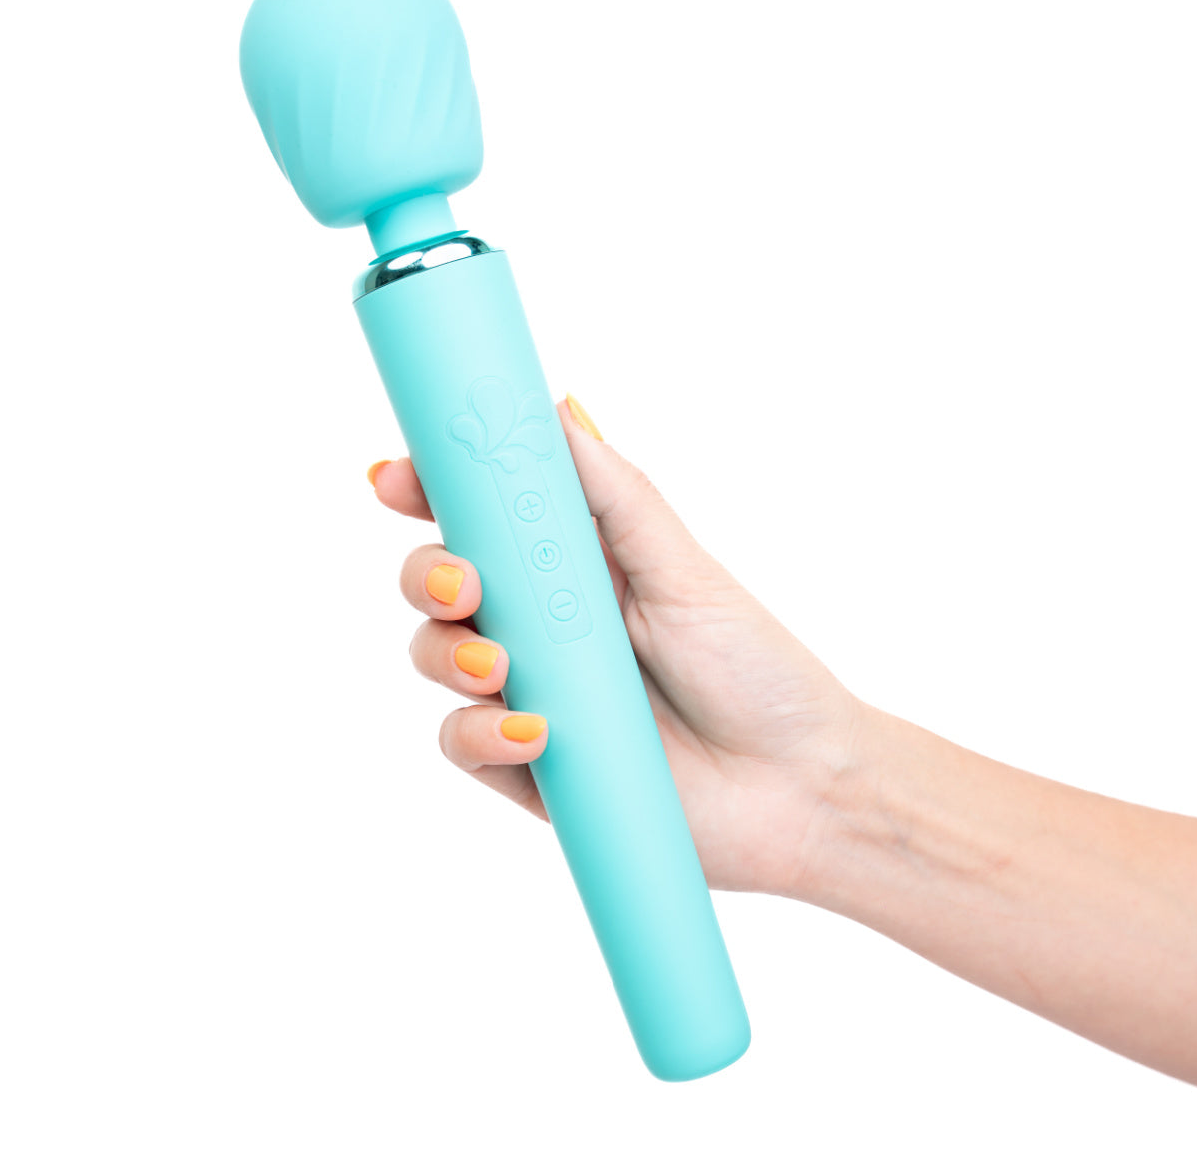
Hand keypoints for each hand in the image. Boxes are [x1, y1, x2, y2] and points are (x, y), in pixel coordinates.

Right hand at [368, 396, 858, 897]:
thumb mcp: (686, 571)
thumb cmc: (756, 671)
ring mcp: (532, 695)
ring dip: (445, 654)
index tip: (397, 479)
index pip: (481, 519)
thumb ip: (617, 496)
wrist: (800, 788)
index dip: (427, 494)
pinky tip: (533, 731)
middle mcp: (544, 626)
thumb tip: (557, 408)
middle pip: (439, 585)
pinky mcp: (530, 766)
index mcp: (576, 566)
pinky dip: (480, 733)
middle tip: (461, 582)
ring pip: (436, 660)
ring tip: (499, 665)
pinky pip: (464, 744)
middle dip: (425, 574)